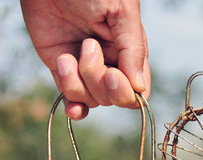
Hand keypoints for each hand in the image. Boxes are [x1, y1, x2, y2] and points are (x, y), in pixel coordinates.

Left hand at [20, 0, 149, 119]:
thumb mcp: (120, 10)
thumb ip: (133, 49)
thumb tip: (140, 88)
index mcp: (129, 49)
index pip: (137, 89)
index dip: (125, 92)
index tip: (112, 74)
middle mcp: (110, 62)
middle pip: (112, 97)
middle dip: (97, 80)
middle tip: (87, 46)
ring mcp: (85, 69)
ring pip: (90, 100)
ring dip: (78, 84)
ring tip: (66, 56)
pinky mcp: (63, 70)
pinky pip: (71, 99)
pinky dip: (72, 106)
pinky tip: (71, 107)